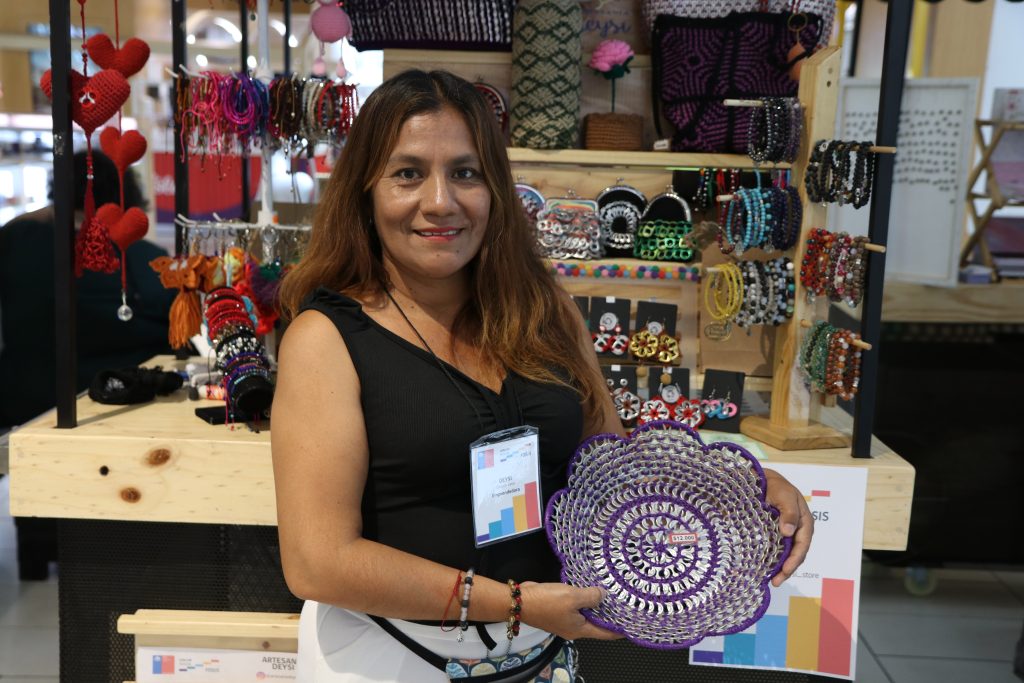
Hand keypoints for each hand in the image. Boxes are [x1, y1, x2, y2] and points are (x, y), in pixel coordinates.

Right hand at [518, 581, 621, 640]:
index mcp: (579, 630)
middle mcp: (573, 628)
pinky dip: (583, 599)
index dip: (619, 630)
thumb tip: (603, 595)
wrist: (520, 601)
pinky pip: (575, 605)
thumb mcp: (572, 597)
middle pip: (596, 624)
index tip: (631, 625)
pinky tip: (588, 588)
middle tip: (623, 604)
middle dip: (609, 615)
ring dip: (595, 605)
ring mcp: (564, 619)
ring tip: (609, 594)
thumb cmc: (546, 602)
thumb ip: (591, 596)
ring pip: (585, 613)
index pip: (605, 634)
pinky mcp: (557, 610)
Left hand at [763, 468, 813, 586]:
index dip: (794, 560)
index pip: (802, 546)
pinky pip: (777, 549)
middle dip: (787, 569)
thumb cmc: (776, 486)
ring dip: (780, 567)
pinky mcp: (776, 533)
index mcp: (805, 523)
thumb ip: (788, 512)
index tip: (785, 570)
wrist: (763, 480)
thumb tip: (788, 532)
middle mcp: (798, 530)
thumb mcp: (784, 496)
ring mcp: (787, 533)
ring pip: (787, 554)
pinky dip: (773, 559)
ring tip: (771, 580)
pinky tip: (766, 568)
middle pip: (796, 554)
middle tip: (775, 582)